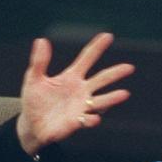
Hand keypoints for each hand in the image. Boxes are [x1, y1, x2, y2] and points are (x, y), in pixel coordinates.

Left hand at [15, 32, 133, 154]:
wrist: (32, 125)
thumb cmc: (34, 101)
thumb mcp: (33, 79)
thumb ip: (39, 62)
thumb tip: (41, 40)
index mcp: (72, 77)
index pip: (87, 58)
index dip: (97, 47)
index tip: (108, 36)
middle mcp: (81, 90)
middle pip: (101, 79)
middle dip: (115, 73)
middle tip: (130, 67)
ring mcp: (81, 106)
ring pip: (101, 101)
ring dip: (112, 98)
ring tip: (124, 94)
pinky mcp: (76, 122)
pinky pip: (87, 120)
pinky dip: (91, 119)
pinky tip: (94, 118)